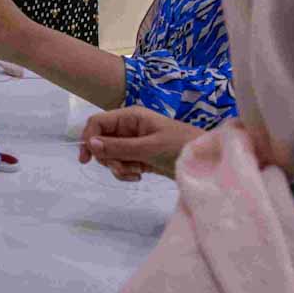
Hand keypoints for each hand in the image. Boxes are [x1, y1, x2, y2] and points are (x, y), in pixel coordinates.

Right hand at [79, 107, 203, 180]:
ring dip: (119, 167)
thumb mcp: (148, 147)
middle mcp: (129, 128)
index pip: (98, 122)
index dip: (88, 138)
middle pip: (102, 142)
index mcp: (130, 117)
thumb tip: (89, 144)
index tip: (87, 159)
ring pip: (111, 156)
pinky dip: (127, 172)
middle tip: (123, 168)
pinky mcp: (140, 157)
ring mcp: (134, 143)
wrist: (206, 162)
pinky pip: (122, 164)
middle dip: (108, 158)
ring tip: (136, 173)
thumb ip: (118, 147)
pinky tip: (140, 176)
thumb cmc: (179, 146)